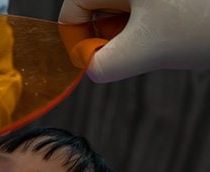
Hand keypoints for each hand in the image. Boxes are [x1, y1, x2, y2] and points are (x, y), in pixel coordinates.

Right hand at [59, 0, 209, 81]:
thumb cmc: (207, 20)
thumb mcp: (146, 50)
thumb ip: (103, 65)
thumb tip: (89, 68)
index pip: (72, 11)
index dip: (79, 43)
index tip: (98, 61)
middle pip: (96, 10)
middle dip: (111, 37)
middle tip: (138, 47)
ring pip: (120, 11)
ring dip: (132, 33)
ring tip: (161, 35)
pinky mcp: (161, 0)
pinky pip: (141, 10)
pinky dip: (151, 25)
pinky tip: (172, 28)